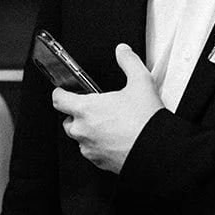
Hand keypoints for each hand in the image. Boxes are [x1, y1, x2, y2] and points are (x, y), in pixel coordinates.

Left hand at [51, 44, 162, 173]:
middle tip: (96, 109)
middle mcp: (83, 130)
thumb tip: (123, 52)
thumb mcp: (141, 82)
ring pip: (79, 138)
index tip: (64, 91)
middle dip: (77, 115)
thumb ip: (129, 62)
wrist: (156, 152)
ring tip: (107, 125)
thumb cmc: (145, 122)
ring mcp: (90, 148)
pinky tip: (114, 139)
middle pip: (67, 120)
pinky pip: (91, 152)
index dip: (60, 93)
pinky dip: (98, 146)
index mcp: (86, 109)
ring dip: (88, 131)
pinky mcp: (99, 162)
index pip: (58, 99)